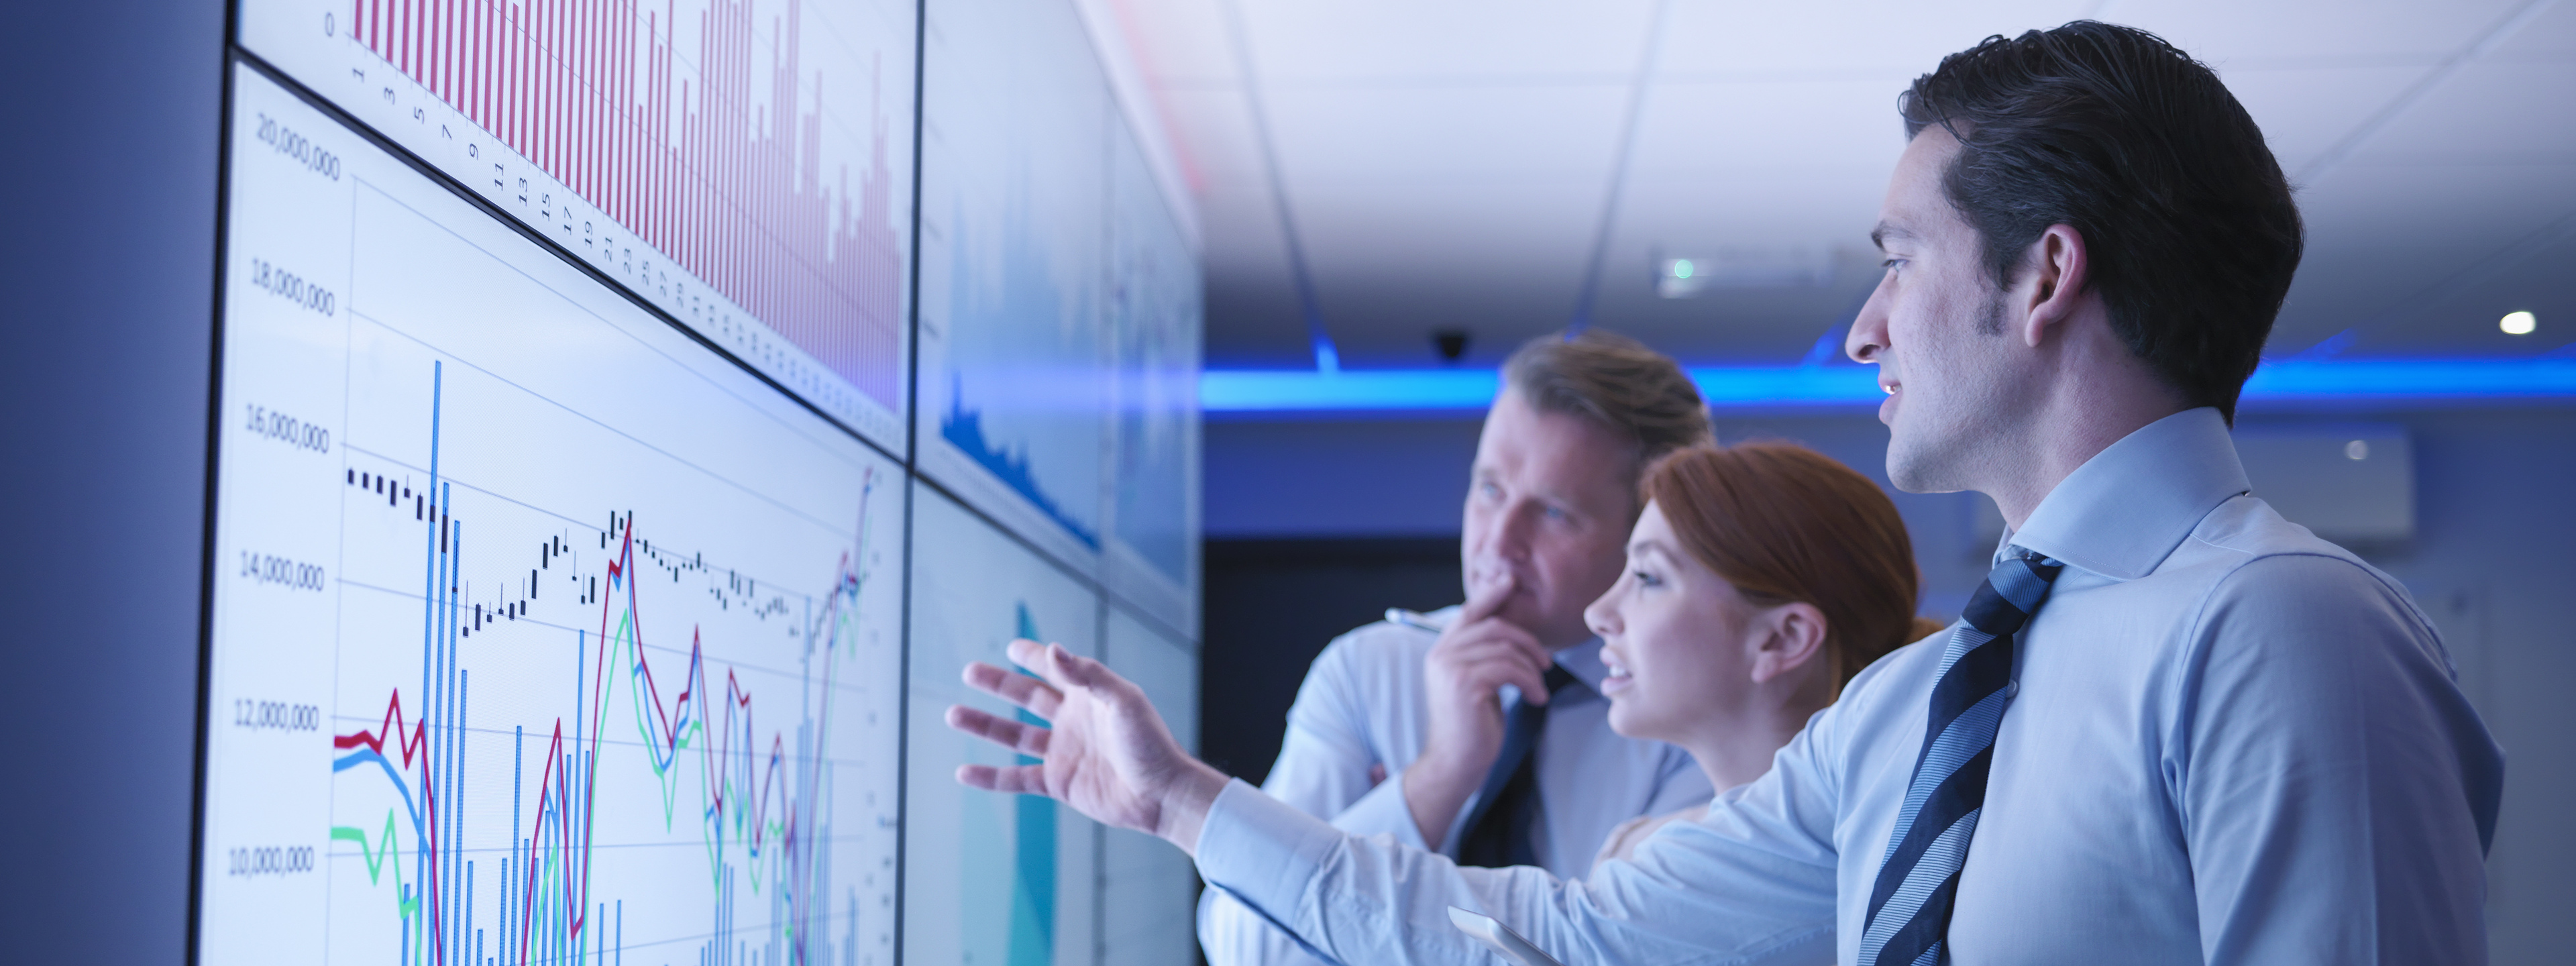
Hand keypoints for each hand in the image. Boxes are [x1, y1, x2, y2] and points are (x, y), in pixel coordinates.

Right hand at [948, 639, 1230, 853]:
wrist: (1162, 795)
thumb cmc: (1151, 744)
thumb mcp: (1123, 701)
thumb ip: (1088, 675)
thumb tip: (1053, 649)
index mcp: (1089, 696)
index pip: (1056, 668)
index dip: (1035, 656)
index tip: (1013, 647)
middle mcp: (1073, 721)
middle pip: (1027, 697)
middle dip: (998, 684)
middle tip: (969, 671)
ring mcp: (1064, 752)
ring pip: (1015, 736)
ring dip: (985, 725)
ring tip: (953, 714)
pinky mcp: (1059, 783)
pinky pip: (1017, 778)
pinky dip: (991, 776)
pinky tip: (963, 772)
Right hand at [1404, 576, 1553, 846]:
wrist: (1455, 763)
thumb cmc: (1471, 727)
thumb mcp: (1475, 684)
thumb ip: (1482, 657)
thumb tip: (1511, 637)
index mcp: (1441, 652)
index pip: (1469, 614)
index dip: (1490, 595)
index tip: (1510, 582)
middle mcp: (1441, 655)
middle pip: (1493, 628)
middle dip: (1527, 641)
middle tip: (1545, 662)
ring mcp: (1451, 668)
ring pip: (1505, 649)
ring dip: (1530, 668)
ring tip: (1539, 687)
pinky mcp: (1466, 684)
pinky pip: (1509, 669)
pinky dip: (1529, 682)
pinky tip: (1535, 698)